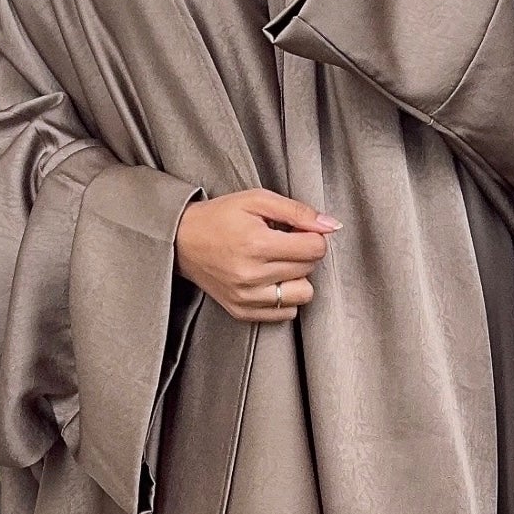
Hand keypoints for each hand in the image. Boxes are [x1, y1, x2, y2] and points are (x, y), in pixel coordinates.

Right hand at [174, 188, 339, 321]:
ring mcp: (246, 297)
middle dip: (302, 252)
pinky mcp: (242, 311)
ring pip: (303, 295)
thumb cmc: (219, 217)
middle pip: (309, 269)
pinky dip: (284, 297)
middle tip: (281, 243)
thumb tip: (332, 225)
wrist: (181, 241)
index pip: (315, 248)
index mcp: (257, 244)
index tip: (297, 230)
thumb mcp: (257, 200)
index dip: (312, 235)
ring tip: (278, 263)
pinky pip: (286, 314)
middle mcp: (252, 275)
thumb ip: (297, 211)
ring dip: (297, 278)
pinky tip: (270, 280)